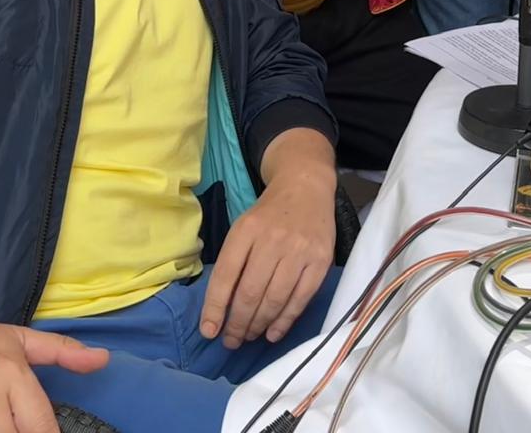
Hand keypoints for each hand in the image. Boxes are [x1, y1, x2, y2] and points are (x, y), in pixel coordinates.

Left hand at [200, 171, 333, 348]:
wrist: (306, 188)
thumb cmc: (268, 214)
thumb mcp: (243, 228)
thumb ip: (232, 263)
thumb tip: (219, 309)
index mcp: (246, 230)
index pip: (225, 276)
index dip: (215, 307)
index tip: (209, 331)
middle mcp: (272, 240)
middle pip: (250, 293)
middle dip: (237, 324)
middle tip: (231, 341)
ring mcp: (299, 251)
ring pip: (274, 300)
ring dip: (258, 325)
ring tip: (248, 337)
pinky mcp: (321, 261)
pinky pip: (300, 300)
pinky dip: (285, 321)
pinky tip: (273, 333)